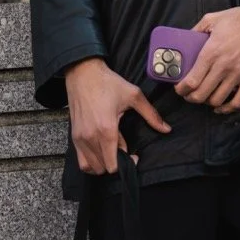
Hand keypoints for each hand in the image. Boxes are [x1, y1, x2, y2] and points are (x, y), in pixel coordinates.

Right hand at [65, 58, 170, 174]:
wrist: (83, 72)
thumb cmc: (107, 83)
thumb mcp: (133, 95)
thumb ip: (150, 114)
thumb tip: (166, 129)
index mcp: (106, 129)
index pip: (113, 164)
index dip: (127, 163)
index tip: (134, 155)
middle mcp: (91, 137)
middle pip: (104, 167)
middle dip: (116, 162)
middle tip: (124, 147)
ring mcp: (79, 138)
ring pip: (92, 167)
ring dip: (104, 162)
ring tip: (112, 147)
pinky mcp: (73, 136)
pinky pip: (81, 161)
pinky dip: (91, 161)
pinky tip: (100, 150)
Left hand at [175, 5, 239, 113]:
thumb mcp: (212, 18)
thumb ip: (196, 30)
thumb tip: (185, 39)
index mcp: (211, 52)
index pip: (191, 81)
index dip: (181, 89)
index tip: (179, 89)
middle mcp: (224, 66)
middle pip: (201, 94)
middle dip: (191, 98)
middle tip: (189, 95)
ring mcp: (239, 75)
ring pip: (217, 100)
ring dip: (207, 102)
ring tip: (205, 97)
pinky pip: (238, 102)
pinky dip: (227, 108)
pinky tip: (221, 106)